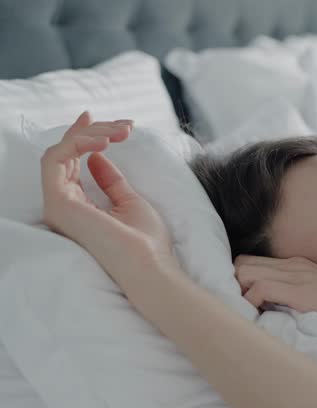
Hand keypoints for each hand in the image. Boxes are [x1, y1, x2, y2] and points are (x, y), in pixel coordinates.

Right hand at [41, 111, 175, 278]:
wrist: (149, 265)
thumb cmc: (145, 241)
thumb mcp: (129, 201)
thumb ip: (110, 180)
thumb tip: (96, 156)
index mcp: (79, 205)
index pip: (72, 163)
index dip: (86, 137)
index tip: (110, 121)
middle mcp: (63, 205)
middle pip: (64, 154)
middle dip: (93, 131)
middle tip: (124, 125)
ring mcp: (58, 205)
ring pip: (59, 152)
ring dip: (89, 135)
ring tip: (121, 133)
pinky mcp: (58, 203)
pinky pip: (55, 159)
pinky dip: (77, 143)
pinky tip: (104, 142)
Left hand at [234, 255, 316, 312]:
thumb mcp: (315, 296)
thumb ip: (293, 296)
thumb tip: (267, 310)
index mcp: (295, 265)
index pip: (251, 262)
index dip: (239, 281)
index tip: (240, 302)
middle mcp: (292, 265)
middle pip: (242, 263)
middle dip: (233, 285)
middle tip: (238, 307)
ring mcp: (297, 274)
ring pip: (245, 271)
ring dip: (239, 292)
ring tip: (245, 312)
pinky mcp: (301, 289)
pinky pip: (261, 287)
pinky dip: (251, 302)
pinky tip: (259, 315)